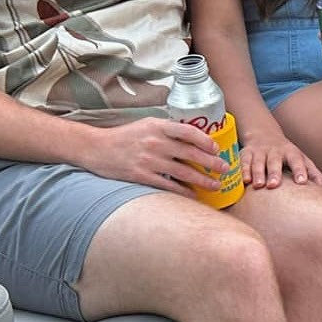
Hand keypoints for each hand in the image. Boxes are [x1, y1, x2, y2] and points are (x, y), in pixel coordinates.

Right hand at [87, 119, 225, 193]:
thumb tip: (192, 136)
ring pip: (183, 172)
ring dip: (202, 180)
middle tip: (224, 169)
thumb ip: (167, 129)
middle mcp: (156, 142)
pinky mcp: (141, 176)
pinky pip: (168, 186)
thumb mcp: (146, 124)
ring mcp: (149, 160)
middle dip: (211, 163)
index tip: (217, 148)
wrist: (96, 148)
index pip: (189, 132)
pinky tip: (193, 196)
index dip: (206, 141)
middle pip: (191, 154)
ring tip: (215, 185)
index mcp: (158, 126)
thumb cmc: (125, 136)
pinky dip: (183, 192)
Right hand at [238, 126, 321, 188]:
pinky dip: (243, 171)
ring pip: (258, 162)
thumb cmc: (287, 155)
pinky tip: (244, 181)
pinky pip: (243, 162)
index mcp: (291, 152)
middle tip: (274, 185)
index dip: (300, 170)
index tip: (302, 182)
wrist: (264, 136)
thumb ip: (312, 172)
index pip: (297, 161)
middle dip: (274, 173)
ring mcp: (260, 151)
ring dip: (257, 173)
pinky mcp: (246, 154)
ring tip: (258, 185)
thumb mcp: (301, 159)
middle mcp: (275, 151)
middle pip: (275, 161)